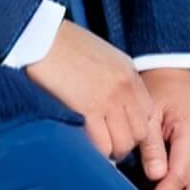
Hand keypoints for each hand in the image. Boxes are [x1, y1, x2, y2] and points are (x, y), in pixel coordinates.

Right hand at [24, 21, 168, 175]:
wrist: (41, 36)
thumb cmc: (63, 46)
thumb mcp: (101, 57)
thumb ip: (113, 80)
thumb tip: (111, 106)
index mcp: (129, 72)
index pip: (148, 113)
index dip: (134, 129)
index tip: (117, 134)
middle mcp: (125, 87)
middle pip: (140, 132)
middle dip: (124, 145)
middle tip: (105, 146)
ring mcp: (110, 98)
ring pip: (123, 144)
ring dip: (109, 152)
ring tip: (93, 150)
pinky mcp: (89, 108)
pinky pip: (102, 144)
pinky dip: (94, 153)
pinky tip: (82, 147)